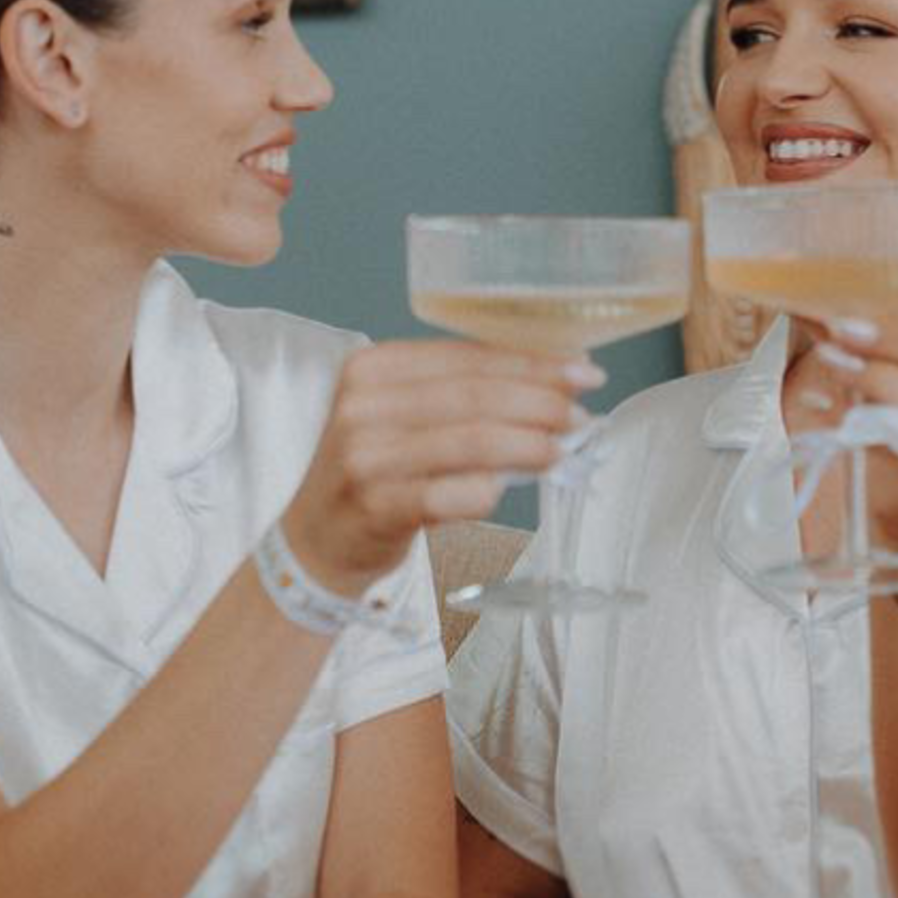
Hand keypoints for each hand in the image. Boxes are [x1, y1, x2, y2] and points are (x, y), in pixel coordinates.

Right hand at [282, 340, 599, 594]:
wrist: (315, 541)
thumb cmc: (375, 472)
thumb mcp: (402, 417)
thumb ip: (460, 395)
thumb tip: (552, 385)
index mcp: (374, 367)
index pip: (467, 356)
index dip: (532, 363)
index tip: (582, 371)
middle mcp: (364, 405)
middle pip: (475, 396)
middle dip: (540, 403)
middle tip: (580, 415)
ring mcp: (365, 456)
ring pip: (471, 442)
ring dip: (528, 445)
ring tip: (562, 450)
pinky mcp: (374, 505)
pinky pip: (450, 495)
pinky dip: (488, 492)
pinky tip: (509, 490)